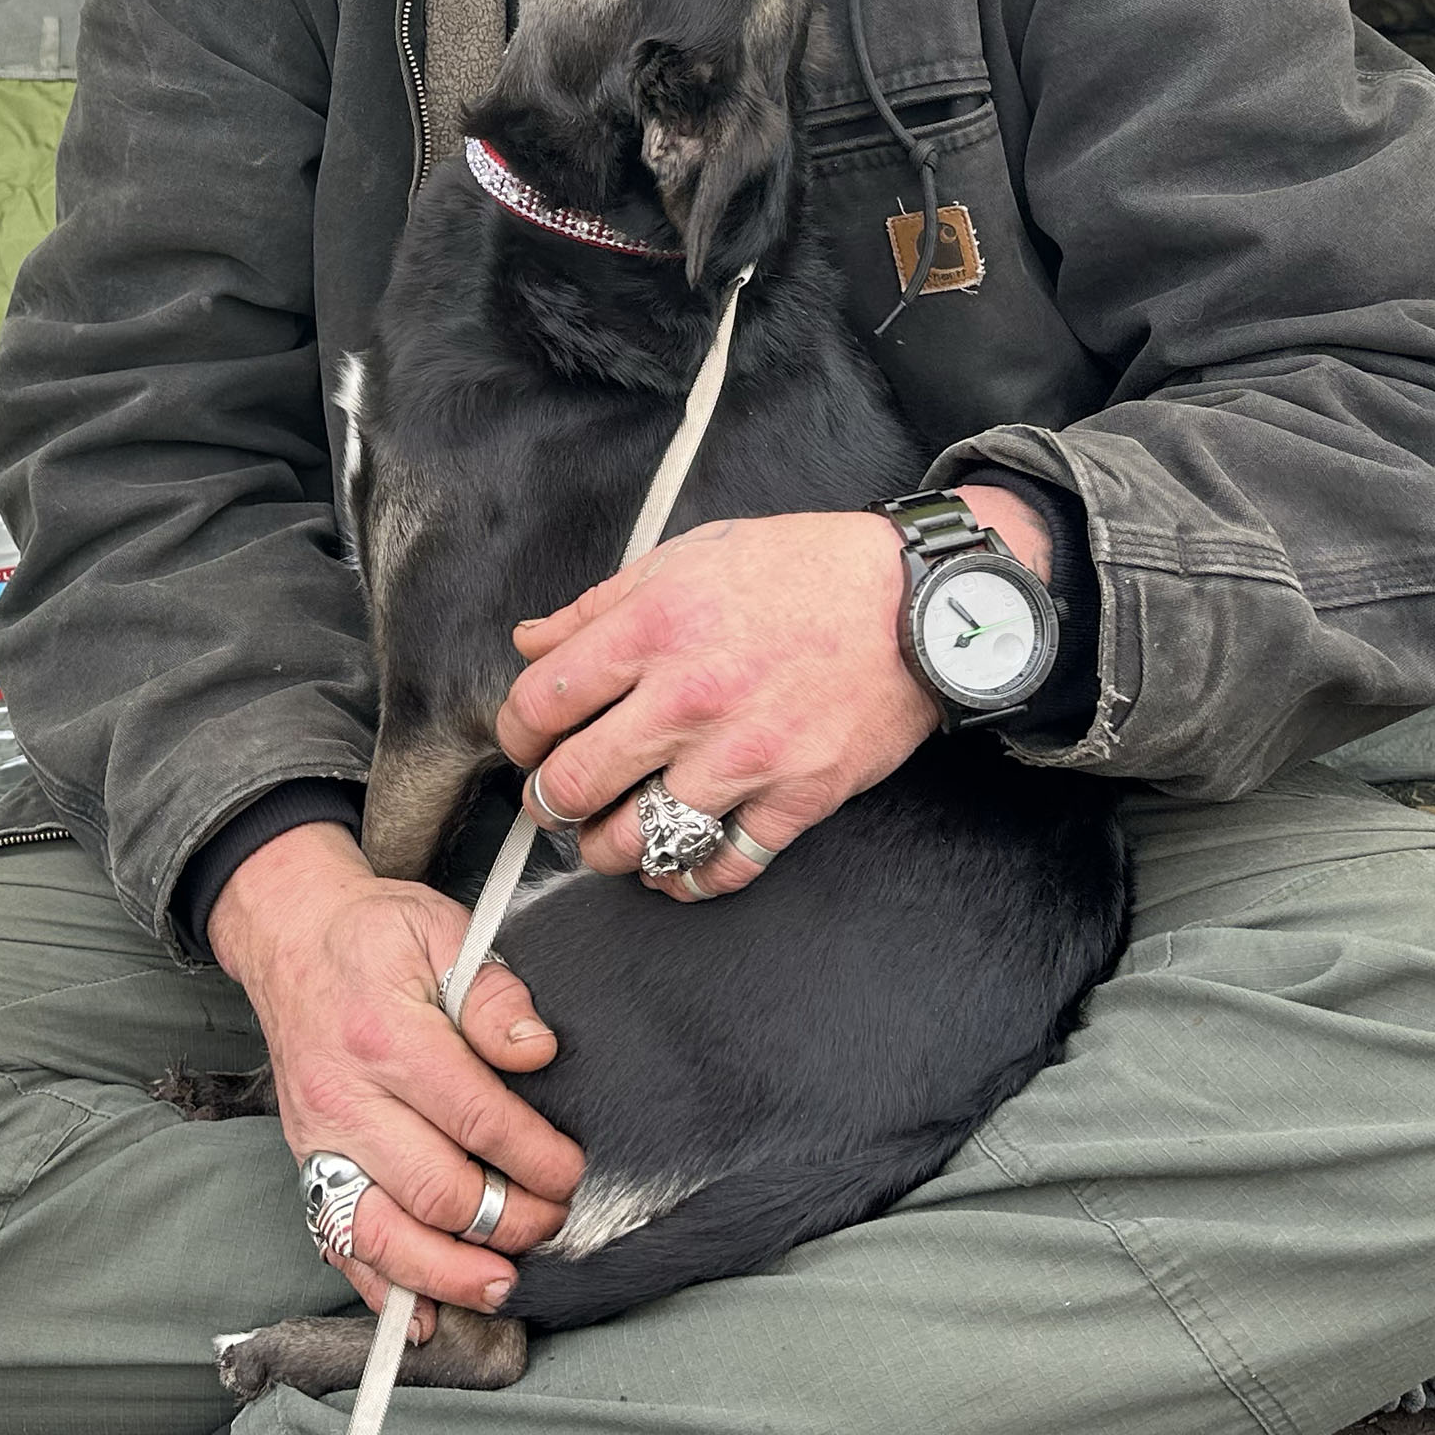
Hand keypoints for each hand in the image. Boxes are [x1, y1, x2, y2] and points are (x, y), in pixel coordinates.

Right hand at [207, 821, 581, 1316]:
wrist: (289, 936)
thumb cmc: (374, 936)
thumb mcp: (443, 932)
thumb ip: (494, 993)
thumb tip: (538, 1051)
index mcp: (387, 1036)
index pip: (476, 1119)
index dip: (535, 1157)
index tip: (571, 1170)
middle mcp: (346, 1099)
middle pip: (435, 1190)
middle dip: (508, 1221)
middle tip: (552, 1219)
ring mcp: (319, 1141)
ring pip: (382, 1235)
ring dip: (448, 1273)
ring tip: (501, 1285)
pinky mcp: (307, 1165)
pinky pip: (337, 1244)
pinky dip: (379, 1291)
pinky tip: (421, 1317)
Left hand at [496, 488, 1054, 901]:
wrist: (918, 602)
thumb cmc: (805, 570)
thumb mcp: (689, 556)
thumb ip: (599, 605)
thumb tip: (530, 643)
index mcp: (655, 627)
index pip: (541, 702)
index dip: (516, 733)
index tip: (525, 741)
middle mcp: (690, 697)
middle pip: (574, 782)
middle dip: (547, 802)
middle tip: (553, 801)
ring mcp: (745, 756)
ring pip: (637, 838)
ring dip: (606, 850)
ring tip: (604, 839)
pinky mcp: (796, 798)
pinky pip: (721, 865)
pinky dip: (686, 879)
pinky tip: (671, 869)